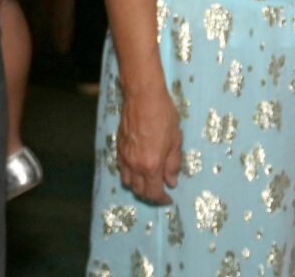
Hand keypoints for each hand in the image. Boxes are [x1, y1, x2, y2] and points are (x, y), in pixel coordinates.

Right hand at [116, 84, 181, 204]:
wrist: (142, 96)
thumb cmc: (163, 114)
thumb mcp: (175, 140)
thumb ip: (173, 164)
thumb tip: (171, 182)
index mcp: (151, 164)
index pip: (154, 192)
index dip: (161, 199)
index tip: (168, 198)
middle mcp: (135, 164)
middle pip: (139, 191)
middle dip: (150, 196)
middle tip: (160, 192)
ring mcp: (124, 157)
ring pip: (128, 182)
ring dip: (138, 187)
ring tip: (149, 182)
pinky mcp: (118, 148)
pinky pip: (121, 169)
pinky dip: (129, 175)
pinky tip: (138, 169)